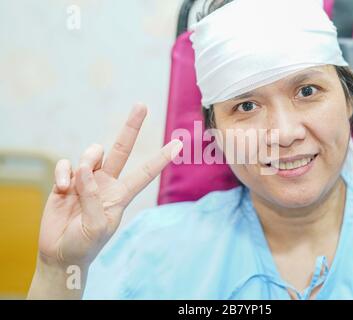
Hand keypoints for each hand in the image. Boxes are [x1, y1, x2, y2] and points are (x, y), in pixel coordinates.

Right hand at [37, 103, 181, 268]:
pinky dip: (63, 173)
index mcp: (121, 195)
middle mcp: (107, 183)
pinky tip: (61, 188)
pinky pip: (66, 164)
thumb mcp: (96, 227)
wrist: (60, 254)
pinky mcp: (66, 180)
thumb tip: (84, 168)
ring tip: (74, 183)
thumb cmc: (84, 244)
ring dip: (87, 159)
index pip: (145, 172)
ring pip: (92, 152)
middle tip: (142, 105)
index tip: (179, 144)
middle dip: (131, 126)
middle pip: (121, 148)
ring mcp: (86, 180)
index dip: (161, 158)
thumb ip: (91, 197)